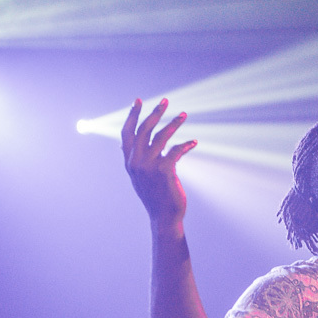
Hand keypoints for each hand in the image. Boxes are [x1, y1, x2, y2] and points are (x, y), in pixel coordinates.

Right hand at [121, 99, 196, 228]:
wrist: (164, 216)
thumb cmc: (155, 196)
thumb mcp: (139, 176)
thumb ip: (134, 160)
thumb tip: (124, 145)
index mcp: (129, 162)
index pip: (127, 133)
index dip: (132, 116)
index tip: (138, 101)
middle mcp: (136, 162)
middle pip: (144, 130)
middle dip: (155, 113)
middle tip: (165, 100)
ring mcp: (149, 166)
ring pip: (161, 137)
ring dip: (174, 123)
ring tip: (184, 115)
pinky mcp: (164, 170)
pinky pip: (176, 150)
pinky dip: (186, 144)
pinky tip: (194, 142)